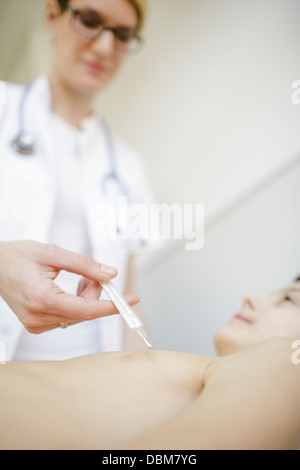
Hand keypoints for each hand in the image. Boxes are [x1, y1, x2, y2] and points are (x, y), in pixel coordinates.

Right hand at [0, 240, 139, 333]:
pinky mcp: (36, 325)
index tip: (132, 301)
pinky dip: (76, 303)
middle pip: (84, 312)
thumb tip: (110, 274)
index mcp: (41, 299)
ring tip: (80, 277)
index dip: (112, 306)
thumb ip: (83, 264)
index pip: (86, 310)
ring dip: (86, 298)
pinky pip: (67, 317)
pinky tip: (71, 289)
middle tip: (94, 274)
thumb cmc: (18, 256)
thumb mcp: (52, 253)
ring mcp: (35, 324)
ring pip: (78, 316)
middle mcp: (37, 317)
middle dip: (96, 293)